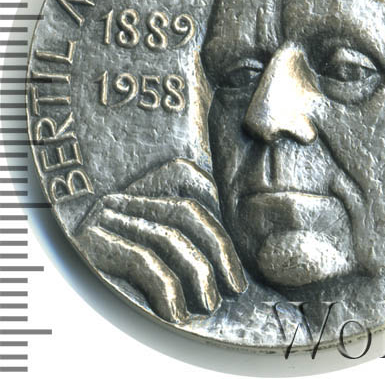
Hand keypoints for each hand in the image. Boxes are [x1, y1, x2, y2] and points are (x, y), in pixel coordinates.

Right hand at [76, 189, 246, 324]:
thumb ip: (180, 234)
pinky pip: (140, 259)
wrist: (37, 266)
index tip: (233, 266)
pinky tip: (176, 311)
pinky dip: (166, 287)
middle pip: (184, 211)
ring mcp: (107, 217)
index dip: (218, 225)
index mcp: (141, 186)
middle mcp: (125, 197)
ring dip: (197, 272)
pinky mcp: (92, 243)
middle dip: (217, 249)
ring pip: (167, 236)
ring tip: (209, 302)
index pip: (189, 186)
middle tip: (232, 287)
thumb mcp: (146, 239)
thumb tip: (219, 262)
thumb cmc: (105, 260)